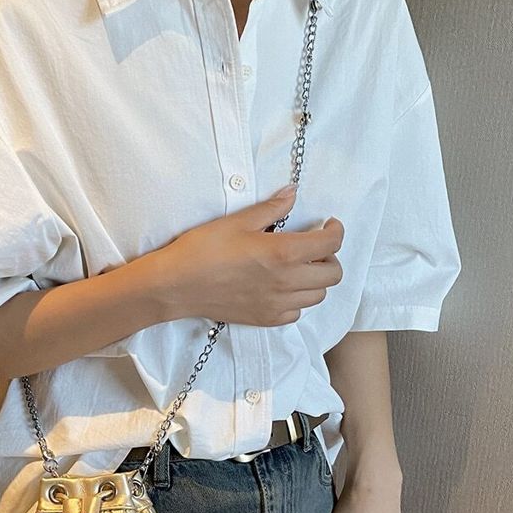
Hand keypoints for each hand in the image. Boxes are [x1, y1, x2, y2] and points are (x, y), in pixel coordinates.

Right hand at [151, 183, 344, 327]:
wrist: (176, 285)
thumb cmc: (202, 250)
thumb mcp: (237, 221)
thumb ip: (272, 208)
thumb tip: (292, 194)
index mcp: (283, 253)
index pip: (331, 243)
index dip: (336, 230)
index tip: (328, 224)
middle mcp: (286, 282)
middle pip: (333, 274)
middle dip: (329, 256)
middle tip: (313, 246)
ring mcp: (277, 304)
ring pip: (318, 295)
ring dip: (315, 279)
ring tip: (298, 267)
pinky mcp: (265, 318)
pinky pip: (296, 313)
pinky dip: (297, 300)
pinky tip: (281, 287)